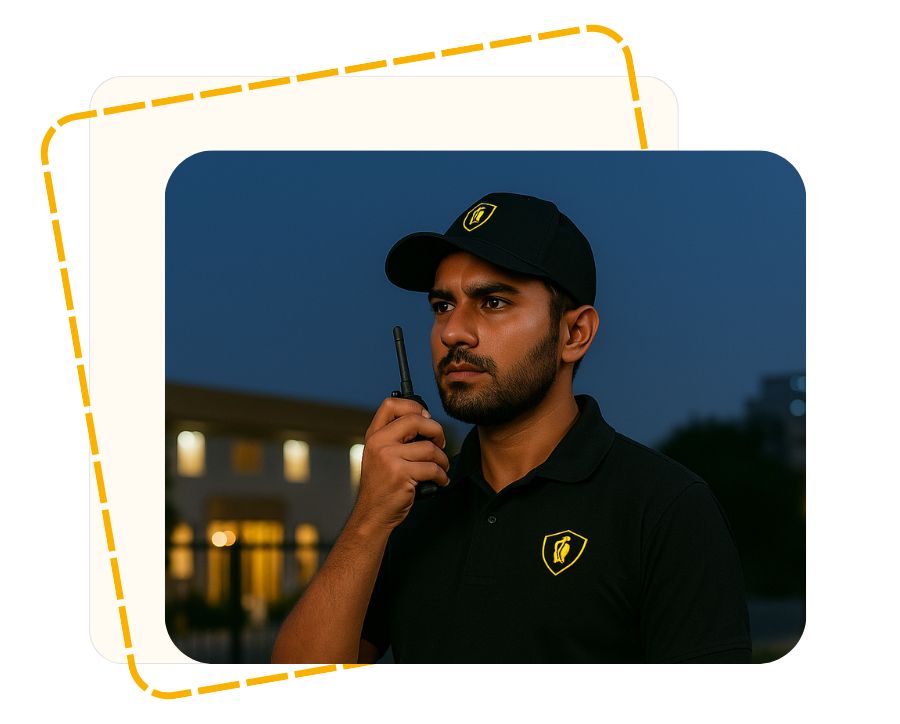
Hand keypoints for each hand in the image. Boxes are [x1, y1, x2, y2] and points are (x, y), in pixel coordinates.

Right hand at [349, 397, 449, 531]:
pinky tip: (440, 480)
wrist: (373, 513)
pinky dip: (442, 476)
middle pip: (416, 420)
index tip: (426, 418)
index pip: (391, 404)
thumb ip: (397, 438)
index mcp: (374, 435)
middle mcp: (379, 443)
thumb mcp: (381, 455)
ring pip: (430, 448)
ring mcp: (389, 458)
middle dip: (437, 431)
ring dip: (443, 459)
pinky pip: (433, 468)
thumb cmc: (383, 485)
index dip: (413, 406)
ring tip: (442, 467)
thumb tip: (428, 421)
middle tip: (441, 444)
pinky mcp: (402, 475)